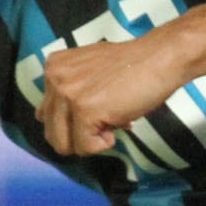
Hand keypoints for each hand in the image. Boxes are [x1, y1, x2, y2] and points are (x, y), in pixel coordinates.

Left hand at [39, 35, 190, 157]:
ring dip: (90, 141)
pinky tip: (119, 123)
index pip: (47, 115)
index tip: (97, 110)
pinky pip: (85, 147)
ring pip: (64, 144)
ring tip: (111, 121)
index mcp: (53, 68)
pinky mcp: (84, 110)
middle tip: (105, 120)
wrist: (159, 58)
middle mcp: (54, 78)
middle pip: (52, 133)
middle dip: (79, 135)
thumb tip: (59, 124)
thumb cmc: (132, 66)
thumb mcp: (89, 71)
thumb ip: (71, 91)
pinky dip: (104, 144)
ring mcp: (67, 94)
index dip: (73, 122)